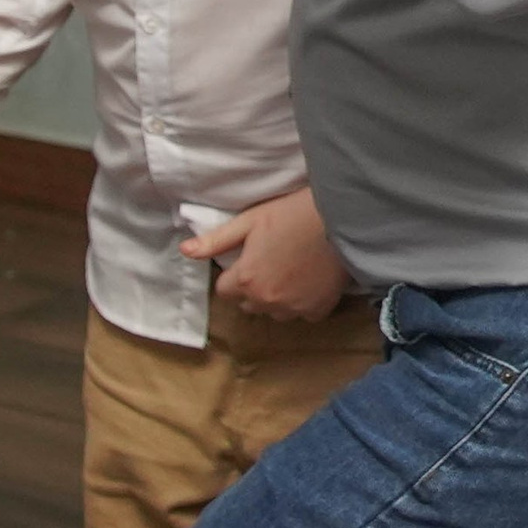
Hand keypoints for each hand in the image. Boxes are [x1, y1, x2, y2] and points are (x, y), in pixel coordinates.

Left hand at [182, 185, 348, 324]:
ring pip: (274, 311)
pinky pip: (301, 313)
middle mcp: (266, 301)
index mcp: (245, 280)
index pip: (225, 290)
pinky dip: (303, 302)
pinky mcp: (317, 311)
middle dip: (253, 287)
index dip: (234, 273)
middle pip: (248, 303)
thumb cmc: (293, 213)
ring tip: (291, 269)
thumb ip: (216, 240)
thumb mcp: (250, 221)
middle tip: (270, 260)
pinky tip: (310, 279)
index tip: (248, 258)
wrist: (342, 219)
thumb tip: (185, 250)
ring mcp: (292, 309)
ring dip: (276, 297)